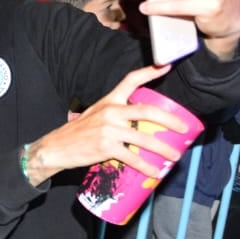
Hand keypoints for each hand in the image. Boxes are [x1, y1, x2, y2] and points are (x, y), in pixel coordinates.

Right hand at [25, 64, 187, 182]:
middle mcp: (111, 112)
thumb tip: (140, 123)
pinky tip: (155, 172)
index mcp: (109, 100)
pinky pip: (132, 158)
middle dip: (170, 120)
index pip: (130, 80)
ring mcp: (109, 130)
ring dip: (163, 149)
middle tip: (183, 128)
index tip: (167, 66)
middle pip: (147, 111)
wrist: (56, 148)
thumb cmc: (78, 133)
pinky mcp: (106, 148)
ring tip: (175, 156)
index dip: (150, 72)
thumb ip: (115, 115)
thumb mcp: (95, 115)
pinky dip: (147, 166)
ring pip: (144, 138)